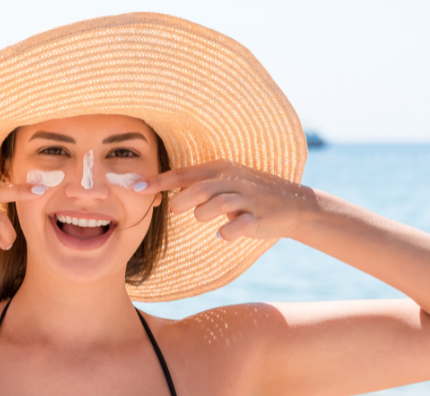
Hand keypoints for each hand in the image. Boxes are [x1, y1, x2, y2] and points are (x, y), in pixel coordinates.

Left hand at [135, 160, 314, 240]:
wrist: (293, 203)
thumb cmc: (248, 193)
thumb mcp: (223, 182)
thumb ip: (195, 185)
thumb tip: (164, 194)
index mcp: (219, 169)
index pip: (183, 174)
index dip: (158, 181)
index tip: (135, 187)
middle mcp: (232, 180)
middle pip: (197, 189)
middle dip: (181, 201)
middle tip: (175, 210)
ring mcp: (247, 198)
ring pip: (215, 205)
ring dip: (203, 215)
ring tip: (205, 219)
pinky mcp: (259, 217)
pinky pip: (237, 226)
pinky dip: (226, 232)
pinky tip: (225, 234)